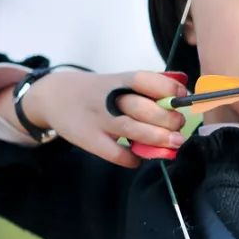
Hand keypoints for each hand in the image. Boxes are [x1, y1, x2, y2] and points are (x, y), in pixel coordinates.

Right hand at [21, 70, 188, 167]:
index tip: (183, 98)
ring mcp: (98, 120)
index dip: (170, 90)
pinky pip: (115, 154)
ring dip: (159, 139)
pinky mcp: (89, 140)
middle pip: (145, 109)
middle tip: (179, 126)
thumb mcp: (121, 81)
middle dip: (169, 119)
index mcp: (121, 81)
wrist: (53, 97)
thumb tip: (184, 85)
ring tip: (174, 143)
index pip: (148, 80)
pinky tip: (139, 157)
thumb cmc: (99, 91)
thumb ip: (150, 85)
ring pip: (133, 130)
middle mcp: (110, 99)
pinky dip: (132, 158)